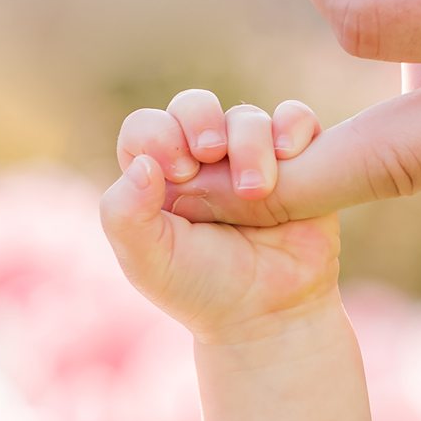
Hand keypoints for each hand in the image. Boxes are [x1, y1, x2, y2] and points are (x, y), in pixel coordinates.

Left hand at [105, 92, 340, 340]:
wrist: (267, 315)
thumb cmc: (200, 289)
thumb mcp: (146, 261)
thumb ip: (124, 214)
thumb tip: (142, 164)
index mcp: (158, 177)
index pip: (146, 128)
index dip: (157, 134)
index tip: (177, 171)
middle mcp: (203, 162)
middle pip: (194, 106)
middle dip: (200, 119)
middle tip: (208, 154)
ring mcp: (250, 158)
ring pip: (246, 117)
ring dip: (250, 144)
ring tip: (255, 193)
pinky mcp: (297, 162)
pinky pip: (295, 119)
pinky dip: (293, 126)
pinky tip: (289, 154)